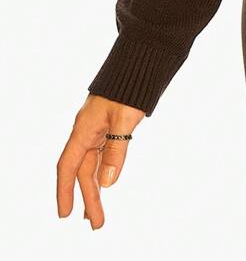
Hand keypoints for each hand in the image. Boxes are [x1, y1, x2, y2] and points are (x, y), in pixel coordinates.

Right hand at [56, 94, 144, 228]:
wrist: (142, 59)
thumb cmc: (131, 85)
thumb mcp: (124, 118)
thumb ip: (117, 149)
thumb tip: (108, 183)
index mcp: (85, 128)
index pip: (69, 166)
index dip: (65, 191)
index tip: (65, 214)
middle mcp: (88, 130)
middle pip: (83, 169)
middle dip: (88, 198)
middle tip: (95, 224)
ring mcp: (99, 127)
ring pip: (94, 163)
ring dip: (96, 187)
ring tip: (97, 213)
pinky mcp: (111, 124)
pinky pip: (103, 153)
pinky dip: (104, 170)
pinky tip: (105, 182)